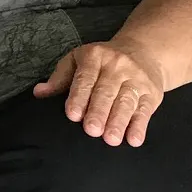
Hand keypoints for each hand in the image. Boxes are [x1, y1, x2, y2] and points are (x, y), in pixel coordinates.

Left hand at [33, 40, 165, 145]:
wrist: (144, 51)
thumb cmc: (102, 62)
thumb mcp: (78, 60)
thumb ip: (60, 78)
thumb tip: (39, 93)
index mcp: (95, 56)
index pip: (85, 78)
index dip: (79, 96)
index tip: (73, 115)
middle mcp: (117, 65)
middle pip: (106, 91)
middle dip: (99, 111)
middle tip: (91, 130)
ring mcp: (137, 79)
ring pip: (126, 101)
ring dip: (119, 121)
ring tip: (110, 139)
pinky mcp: (152, 93)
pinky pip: (145, 111)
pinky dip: (140, 126)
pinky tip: (133, 139)